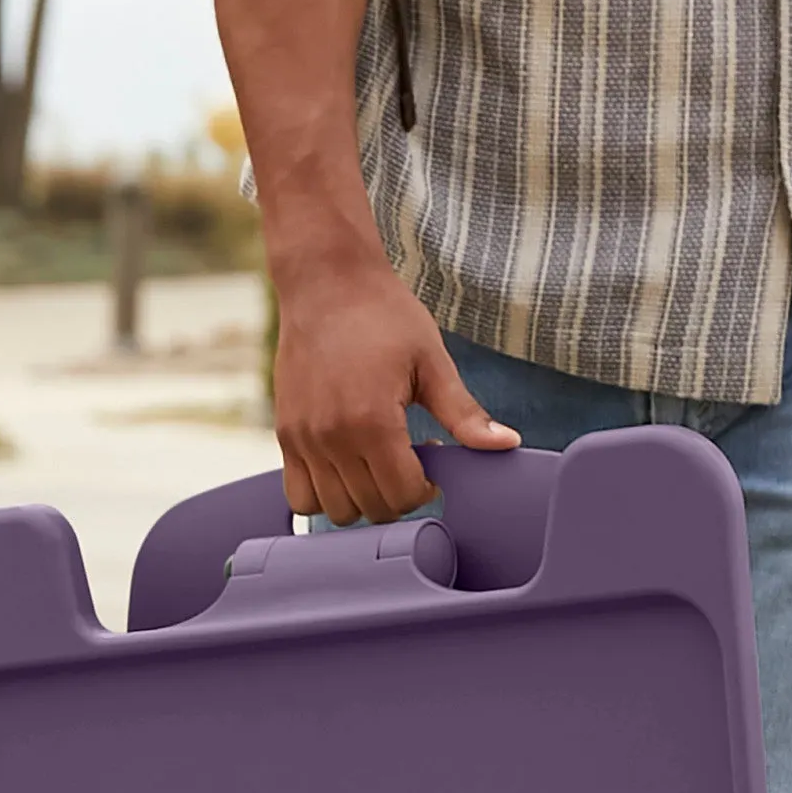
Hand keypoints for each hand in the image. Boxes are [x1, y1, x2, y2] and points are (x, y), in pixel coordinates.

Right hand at [268, 244, 515, 525]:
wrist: (326, 281)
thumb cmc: (384, 316)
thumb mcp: (432, 361)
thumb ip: (464, 413)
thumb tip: (506, 444)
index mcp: (372, 421)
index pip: (402, 496)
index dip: (426, 489)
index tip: (433, 463)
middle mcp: (331, 437)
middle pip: (371, 509)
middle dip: (399, 496)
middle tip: (410, 462)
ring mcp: (302, 438)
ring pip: (333, 511)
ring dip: (362, 499)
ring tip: (378, 464)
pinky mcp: (284, 433)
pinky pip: (298, 495)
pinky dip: (324, 495)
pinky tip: (347, 465)